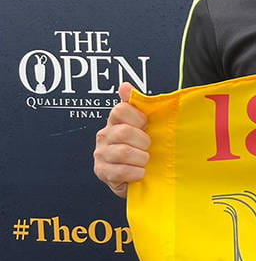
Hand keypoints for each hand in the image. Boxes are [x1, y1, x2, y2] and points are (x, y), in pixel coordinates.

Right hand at [94, 82, 150, 197]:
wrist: (137, 174)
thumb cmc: (142, 147)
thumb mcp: (144, 126)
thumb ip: (136, 105)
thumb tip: (124, 86)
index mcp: (115, 121)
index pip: (120, 110)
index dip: (138, 118)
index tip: (146, 125)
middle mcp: (104, 136)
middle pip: (124, 132)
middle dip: (143, 141)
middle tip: (149, 147)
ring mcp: (101, 154)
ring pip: (123, 152)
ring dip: (141, 158)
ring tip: (145, 160)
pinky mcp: (102, 172)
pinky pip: (120, 171)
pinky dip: (136, 172)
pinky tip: (141, 172)